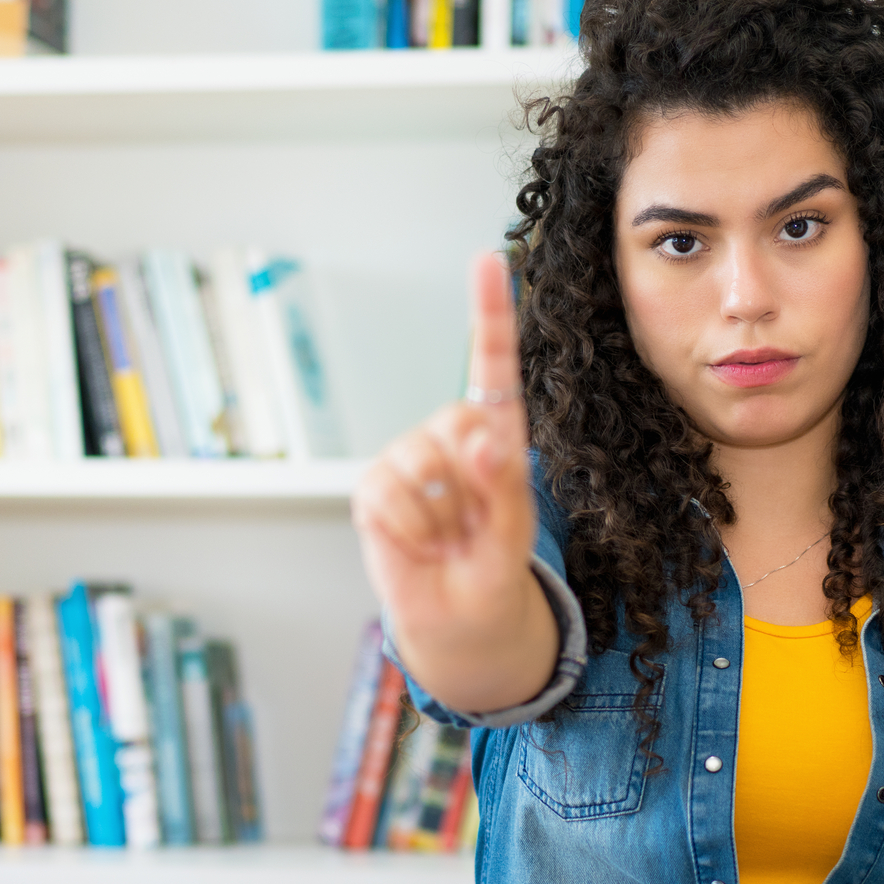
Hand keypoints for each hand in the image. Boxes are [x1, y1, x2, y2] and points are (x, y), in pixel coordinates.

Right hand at [351, 253, 556, 712]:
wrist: (457, 623)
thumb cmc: (492, 571)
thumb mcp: (513, 533)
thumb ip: (503, 485)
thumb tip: (482, 438)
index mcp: (495, 435)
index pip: (491, 366)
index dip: (488, 313)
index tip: (488, 260)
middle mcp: (448, 437)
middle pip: (458, 424)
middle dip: (473, 481)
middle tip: (472, 525)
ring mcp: (405, 461)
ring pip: (423, 465)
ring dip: (441, 517)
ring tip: (446, 540)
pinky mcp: (371, 490)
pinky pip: (391, 499)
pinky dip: (410, 533)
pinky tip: (417, 545)